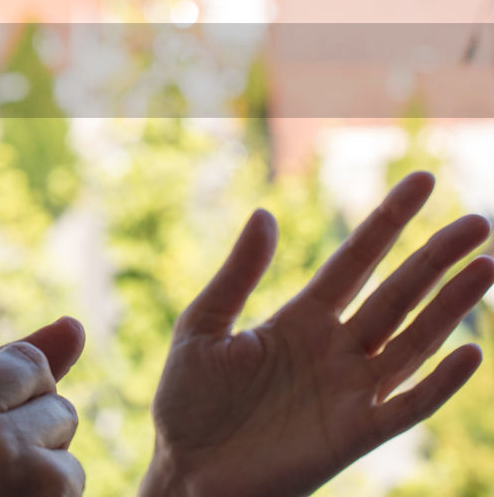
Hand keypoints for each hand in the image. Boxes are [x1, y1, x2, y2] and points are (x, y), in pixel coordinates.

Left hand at [140, 172, 493, 496]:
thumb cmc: (187, 401)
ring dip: (450, 307)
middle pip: (396, 294)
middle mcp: (334, 348)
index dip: (388, 222)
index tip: (421, 181)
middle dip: (436, 258)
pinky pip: (406, 406)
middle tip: (479, 221)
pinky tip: (469, 352)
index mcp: (299, 318)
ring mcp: (349, 390)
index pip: (355, 260)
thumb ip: (237, 274)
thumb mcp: (202, 327)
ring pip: (412, 340)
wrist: (185, 472)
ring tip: (486, 267)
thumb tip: (265, 212)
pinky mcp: (354, 434)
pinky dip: (438, 383)